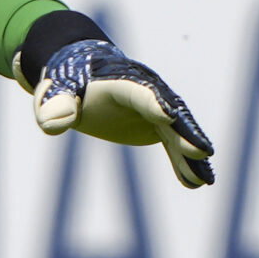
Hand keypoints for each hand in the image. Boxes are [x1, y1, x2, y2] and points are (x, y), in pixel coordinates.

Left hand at [31, 39, 215, 188]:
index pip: (138, 91)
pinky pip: (173, 142)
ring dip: (192, 153)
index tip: (168, 116)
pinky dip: (185, 161)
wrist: (84, 74)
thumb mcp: (54, 91)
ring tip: (206, 180)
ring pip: (177, 130)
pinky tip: (198, 182)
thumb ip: (53, 104)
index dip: (151, 102)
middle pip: (169, 110)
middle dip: (185, 131)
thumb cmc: (66, 84)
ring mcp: (154, 107)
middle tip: (201, 151)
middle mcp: (145, 90)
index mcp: (119, 80)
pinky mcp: (156, 123)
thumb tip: (53, 125)